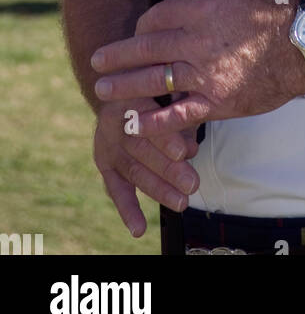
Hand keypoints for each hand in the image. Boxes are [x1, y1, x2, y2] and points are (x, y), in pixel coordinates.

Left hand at [91, 0, 304, 135]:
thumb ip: (207, 6)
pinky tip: (134, 124)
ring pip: (154, 79)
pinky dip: (153, 121)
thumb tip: (186, 10)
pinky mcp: (216, 102)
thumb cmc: (274, 18)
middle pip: (146, 47)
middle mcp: (196, 43)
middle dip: (117, 55)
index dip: (141, 25)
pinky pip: (178, 114)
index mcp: (202, 12)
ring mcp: (205, 75)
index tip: (136, 33)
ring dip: (125, 86)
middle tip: (98, 61)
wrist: (303, 47)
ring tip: (104, 91)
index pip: (157, 16)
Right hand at [93, 97, 199, 236]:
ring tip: (181, 202)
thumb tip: (191, 148)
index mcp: (131, 95)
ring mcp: (107, 143)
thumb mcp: (168, 87)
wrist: (120, 85)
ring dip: (158, 189)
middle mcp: (115, 120)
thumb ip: (179, 111)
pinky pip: (115, 188)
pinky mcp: (104, 161)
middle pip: (142, 149)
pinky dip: (127, 210)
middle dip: (169, 169)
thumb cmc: (155, 87)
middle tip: (192, 184)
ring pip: (133, 170)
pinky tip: (139, 229)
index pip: (149, 119)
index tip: (185, 152)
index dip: (166, 138)